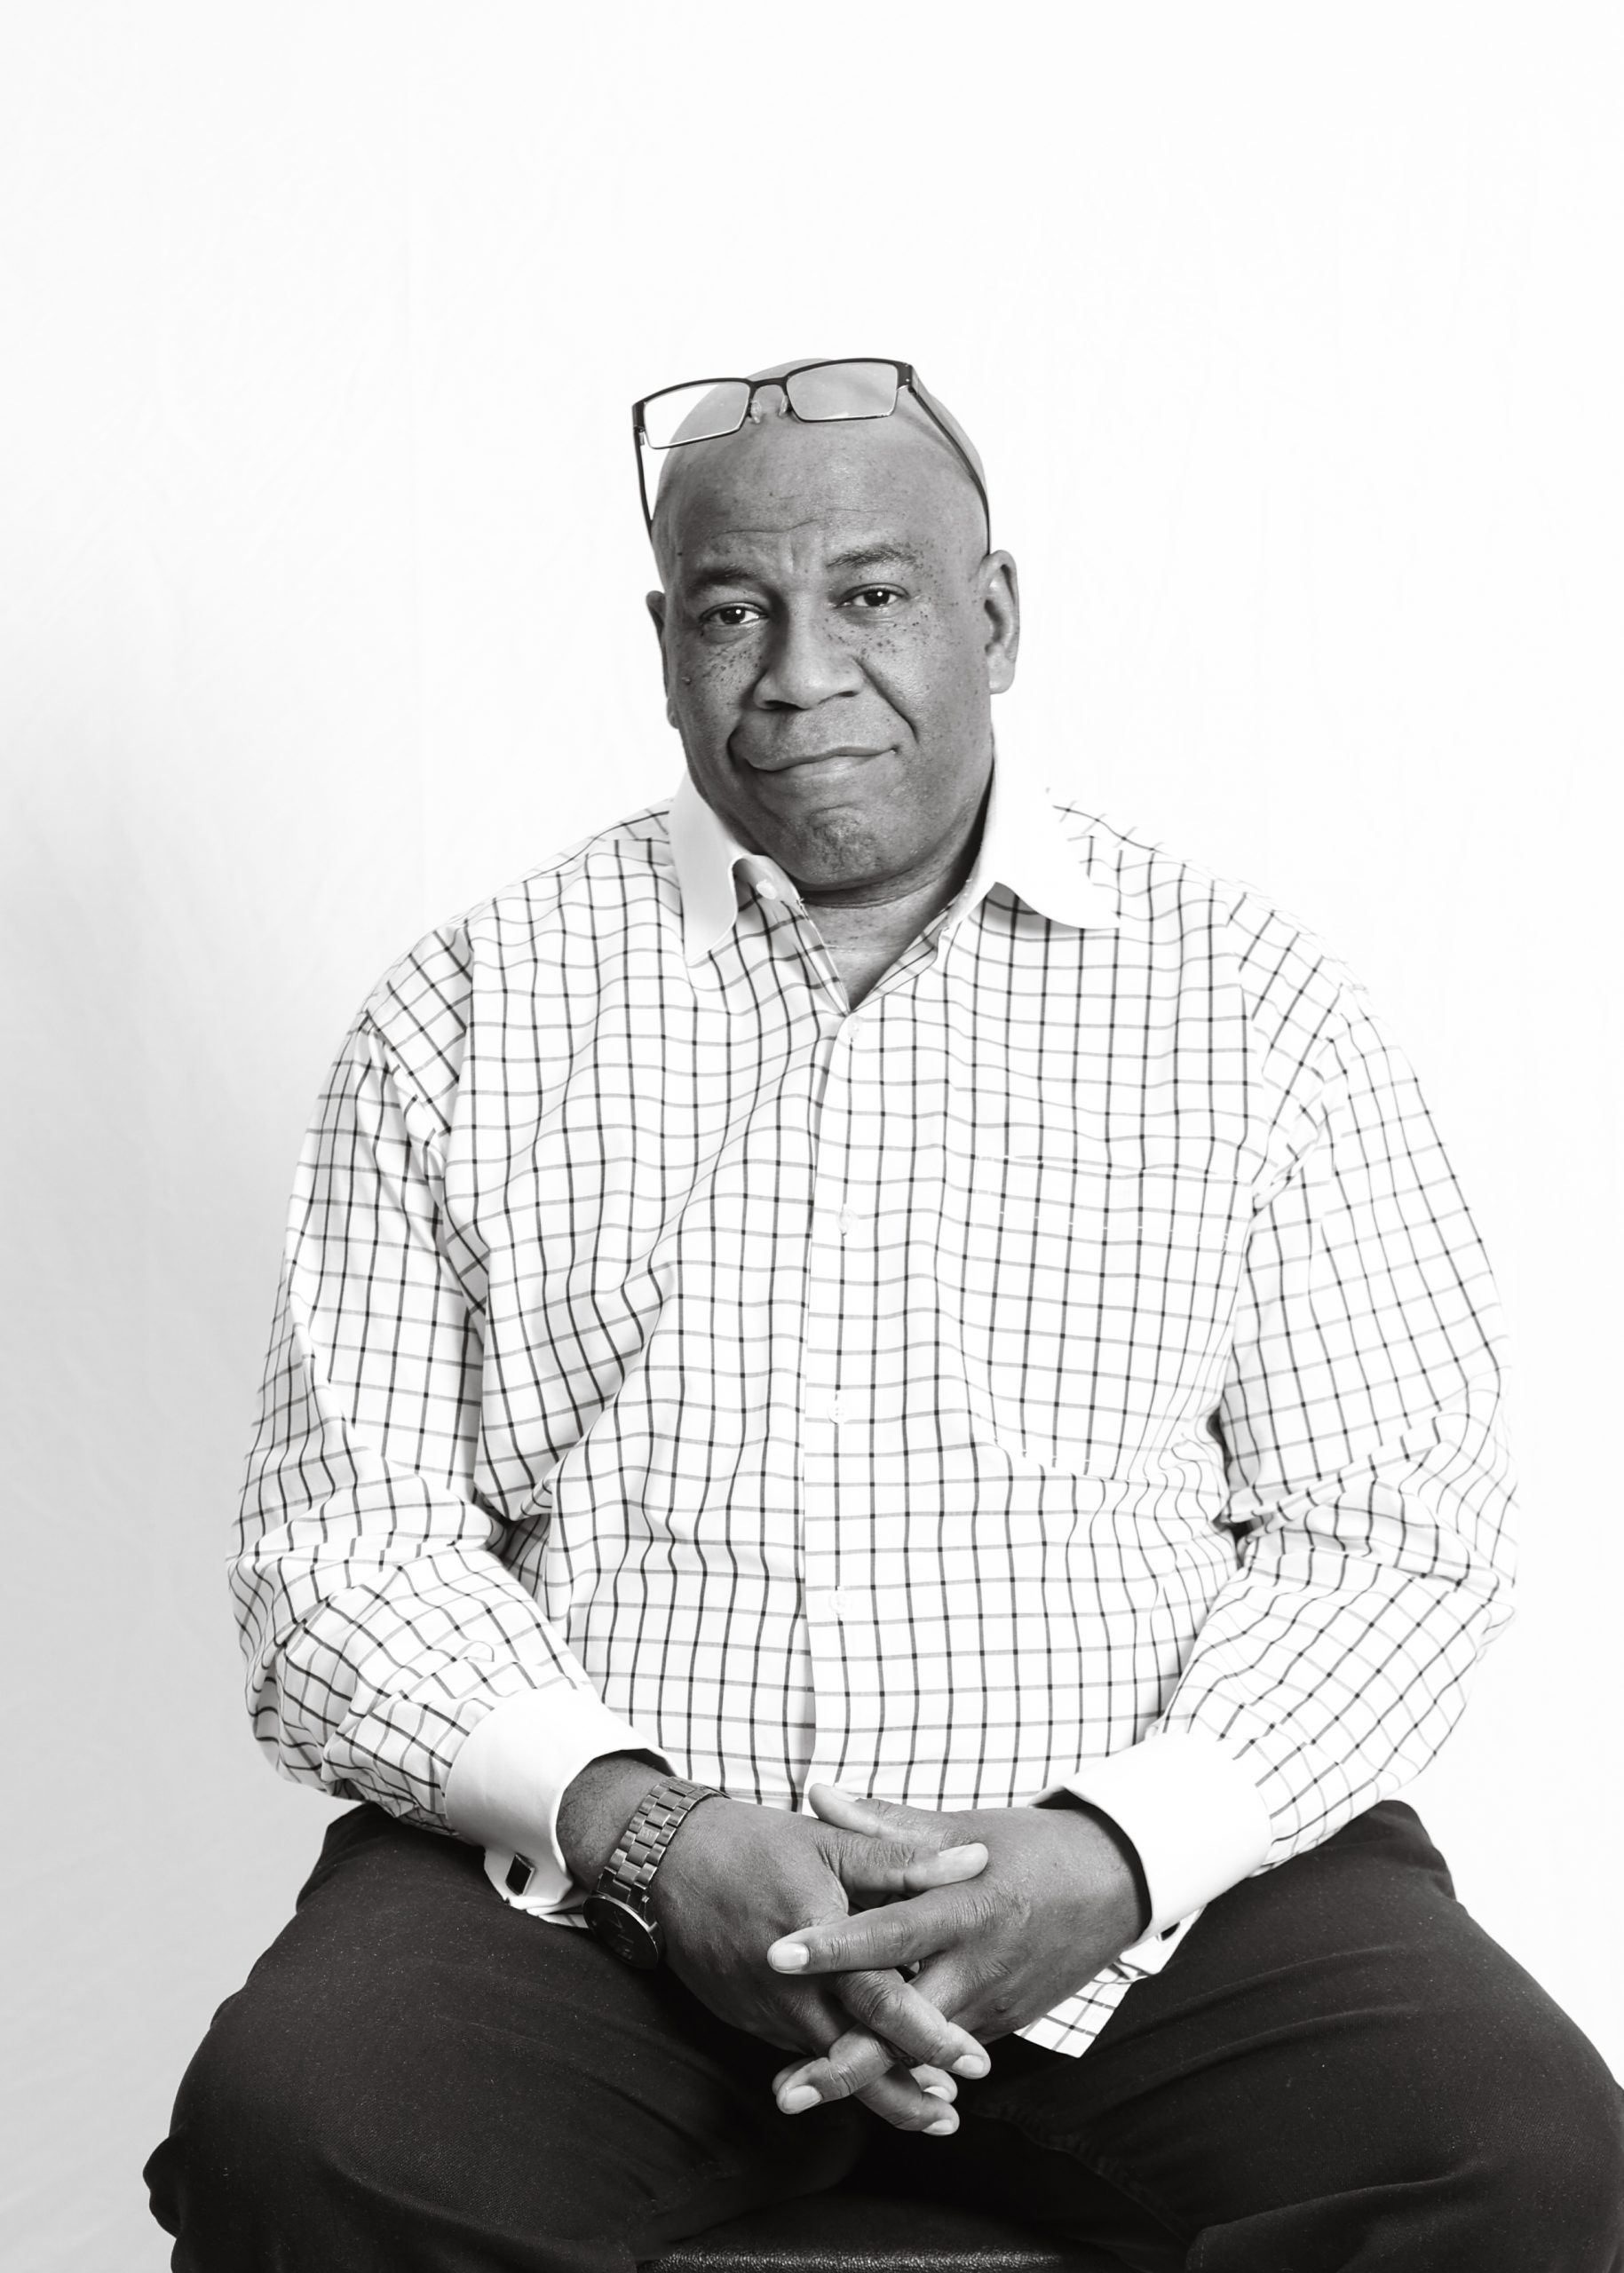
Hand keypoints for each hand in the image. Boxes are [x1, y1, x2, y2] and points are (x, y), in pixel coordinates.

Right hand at [557, 1758, 991, 2134]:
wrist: (666, 1865)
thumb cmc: (754, 1844)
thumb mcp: (831, 1841)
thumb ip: (902, 1860)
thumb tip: (974, 1863)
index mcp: (821, 1940)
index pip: (883, 2001)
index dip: (929, 2034)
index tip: (976, 2061)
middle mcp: (792, 1989)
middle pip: (856, 2057)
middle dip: (907, 2093)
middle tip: (953, 2116)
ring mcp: (767, 2012)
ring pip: (829, 2064)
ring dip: (877, 2089)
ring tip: (931, 2110)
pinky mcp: (750, 2020)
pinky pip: (803, 2051)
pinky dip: (837, 2067)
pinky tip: (869, 2070)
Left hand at [765, 1785, 1148, 2113]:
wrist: (1112, 1886)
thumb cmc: (1029, 1847)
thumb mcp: (962, 1828)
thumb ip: (886, 1824)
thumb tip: (818, 1795)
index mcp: (966, 1908)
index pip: (891, 1933)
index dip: (835, 1947)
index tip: (779, 1955)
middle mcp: (978, 1966)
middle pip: (903, 2025)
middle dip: (843, 2062)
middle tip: (784, 2089)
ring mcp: (992, 2004)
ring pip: (919, 2054)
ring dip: (862, 2077)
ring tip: (795, 2093)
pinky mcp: (999, 2025)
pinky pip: (941, 2054)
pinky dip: (899, 2068)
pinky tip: (847, 2081)